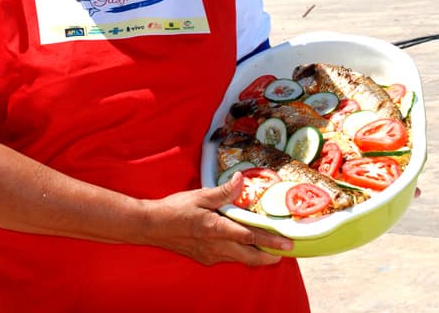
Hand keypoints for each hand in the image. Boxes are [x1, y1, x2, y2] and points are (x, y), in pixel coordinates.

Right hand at [139, 172, 293, 266]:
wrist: (152, 226)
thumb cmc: (174, 209)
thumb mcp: (200, 195)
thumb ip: (223, 191)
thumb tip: (241, 179)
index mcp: (216, 229)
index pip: (250, 237)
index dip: (270, 241)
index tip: (286, 244)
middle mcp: (216, 247)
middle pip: (250, 257)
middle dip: (269, 257)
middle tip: (284, 252)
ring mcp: (210, 255)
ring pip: (239, 259)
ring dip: (255, 256)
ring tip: (269, 250)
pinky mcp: (204, 258)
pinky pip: (227, 258)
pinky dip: (240, 254)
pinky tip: (241, 246)